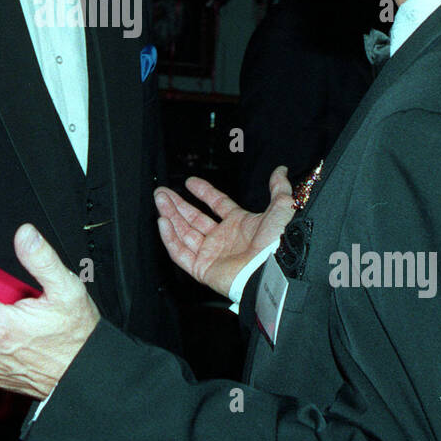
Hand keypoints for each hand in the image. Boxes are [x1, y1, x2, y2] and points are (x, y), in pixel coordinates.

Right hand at [155, 165, 294, 296]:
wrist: (273, 270)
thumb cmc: (278, 243)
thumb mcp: (282, 208)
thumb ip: (278, 189)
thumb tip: (281, 171)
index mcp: (240, 225)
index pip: (217, 204)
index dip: (203, 192)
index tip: (190, 182)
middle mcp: (224, 239)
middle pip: (194, 218)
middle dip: (177, 204)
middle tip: (162, 191)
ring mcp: (212, 254)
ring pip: (184, 233)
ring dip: (170, 215)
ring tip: (159, 199)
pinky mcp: (203, 269)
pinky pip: (180, 253)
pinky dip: (169, 238)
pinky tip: (162, 221)